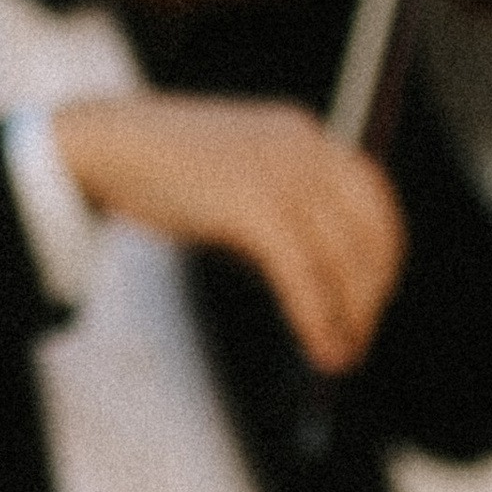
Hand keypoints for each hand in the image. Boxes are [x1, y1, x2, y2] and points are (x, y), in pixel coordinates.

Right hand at [49, 92, 405, 371]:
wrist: (108, 146)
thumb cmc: (163, 170)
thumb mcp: (237, 177)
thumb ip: (279, 212)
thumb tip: (315, 284)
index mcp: (303, 135)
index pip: (372, 195)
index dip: (384, 251)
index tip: (376, 294)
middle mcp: (304, 147)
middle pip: (367, 230)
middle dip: (370, 292)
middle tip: (360, 336)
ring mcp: (281, 173)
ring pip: (340, 257)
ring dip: (349, 315)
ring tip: (341, 356)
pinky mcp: (254, 203)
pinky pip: (303, 272)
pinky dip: (316, 316)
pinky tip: (319, 345)